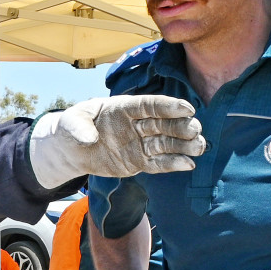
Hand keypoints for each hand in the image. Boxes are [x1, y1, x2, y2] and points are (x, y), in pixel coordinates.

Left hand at [29, 95, 203, 185]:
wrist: (71, 150)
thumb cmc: (72, 127)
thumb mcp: (71, 121)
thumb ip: (80, 126)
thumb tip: (90, 138)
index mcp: (125, 108)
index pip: (150, 105)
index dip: (168, 106)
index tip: (187, 108)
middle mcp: (136, 125)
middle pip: (163, 124)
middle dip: (181, 126)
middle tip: (195, 129)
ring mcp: (139, 144)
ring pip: (165, 144)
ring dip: (183, 145)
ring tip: (200, 146)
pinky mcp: (138, 162)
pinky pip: (157, 163)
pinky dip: (172, 164)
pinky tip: (188, 164)